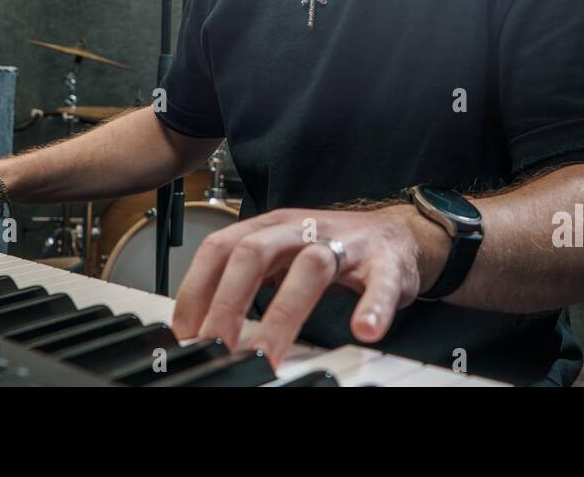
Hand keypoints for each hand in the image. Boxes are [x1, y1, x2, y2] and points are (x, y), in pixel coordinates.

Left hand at [170, 205, 450, 368]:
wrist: (398, 234)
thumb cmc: (331, 249)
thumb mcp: (280, 256)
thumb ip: (244, 283)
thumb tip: (198, 325)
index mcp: (271, 227)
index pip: (221, 247)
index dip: (196, 288)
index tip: (185, 332)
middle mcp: (302, 229)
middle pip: (255, 253)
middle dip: (229, 302)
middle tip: (216, 347)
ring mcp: (346, 243)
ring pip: (311, 267)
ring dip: (284, 314)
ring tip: (268, 354)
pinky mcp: (386, 263)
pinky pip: (380, 283)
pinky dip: (371, 307)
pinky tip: (364, 330)